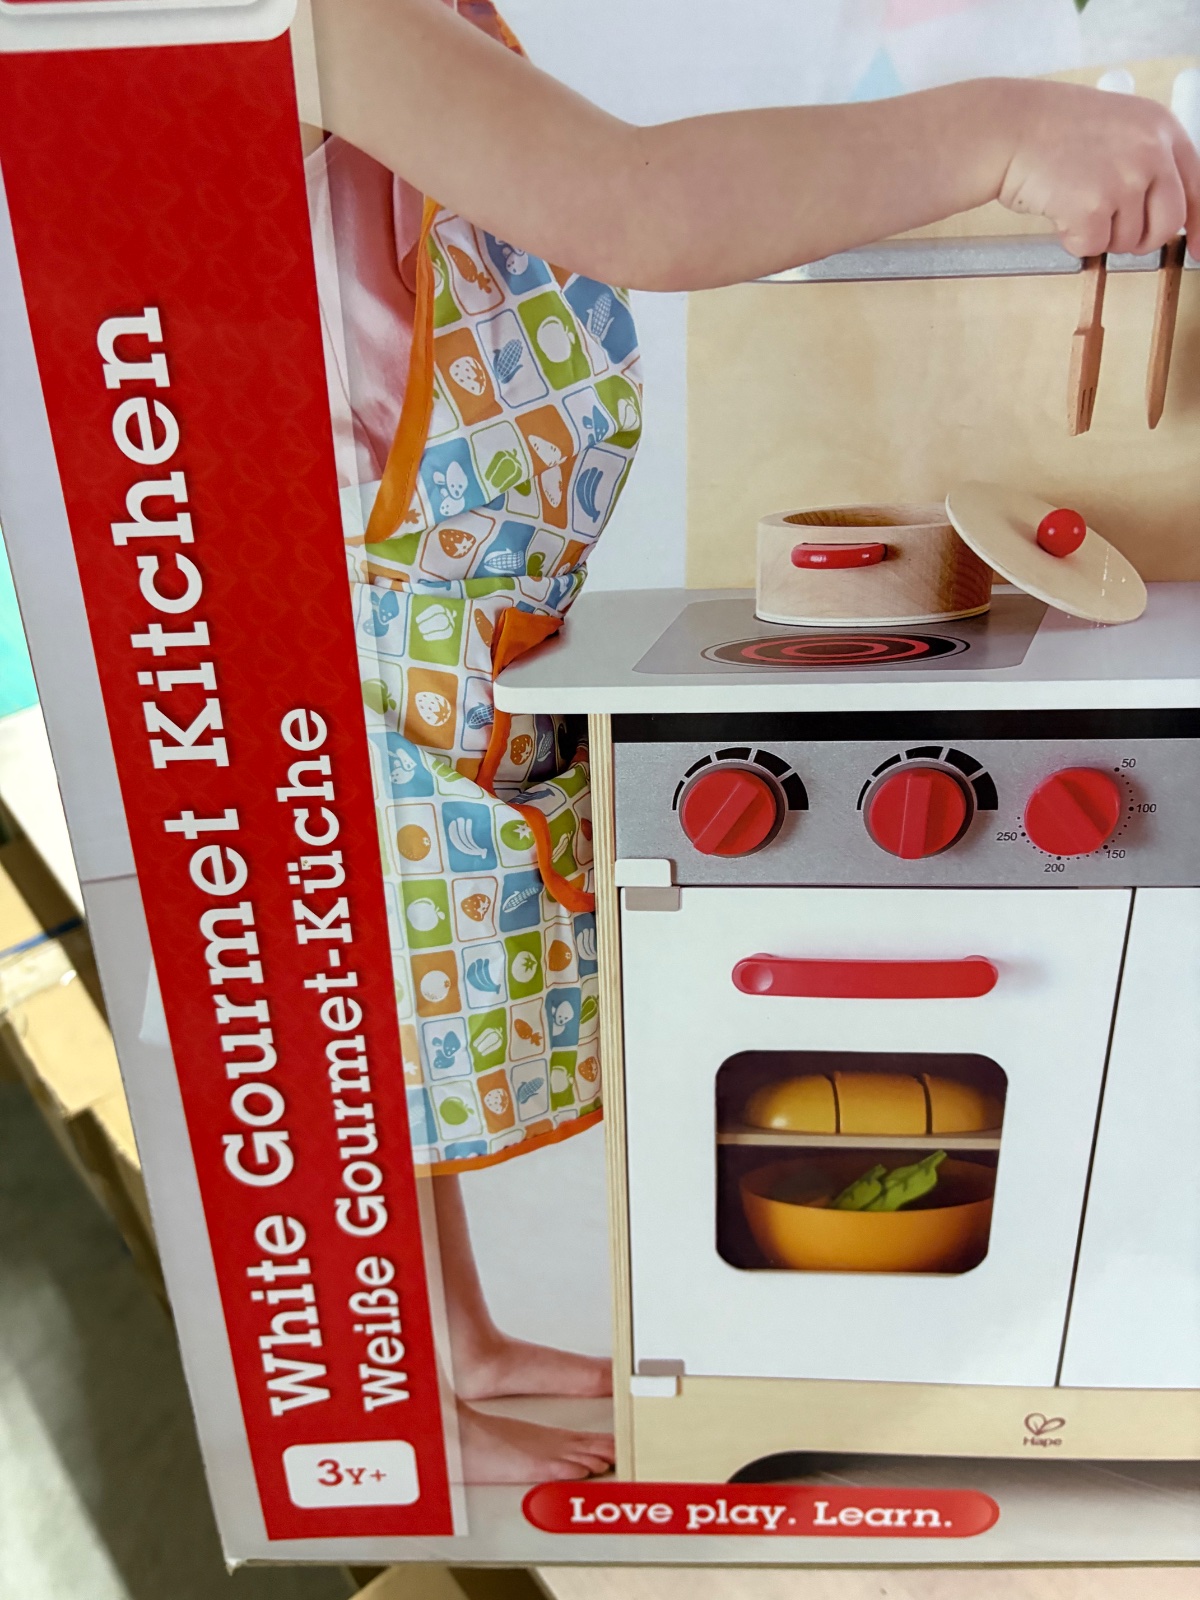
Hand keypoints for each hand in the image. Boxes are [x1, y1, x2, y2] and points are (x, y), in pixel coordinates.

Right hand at [997, 80, 1199, 257]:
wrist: (1010, 128)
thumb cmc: (1053, 130)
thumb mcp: (1118, 129)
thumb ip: (1146, 161)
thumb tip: (1162, 214)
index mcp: (1161, 129)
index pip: (1197, 186)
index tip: (1198, 248)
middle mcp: (1151, 152)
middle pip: (1168, 224)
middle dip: (1142, 238)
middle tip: (1114, 232)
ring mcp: (1124, 179)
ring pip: (1128, 240)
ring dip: (1100, 234)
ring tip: (1074, 201)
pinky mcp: (1093, 206)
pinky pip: (1093, 246)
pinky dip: (1073, 239)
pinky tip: (1058, 209)